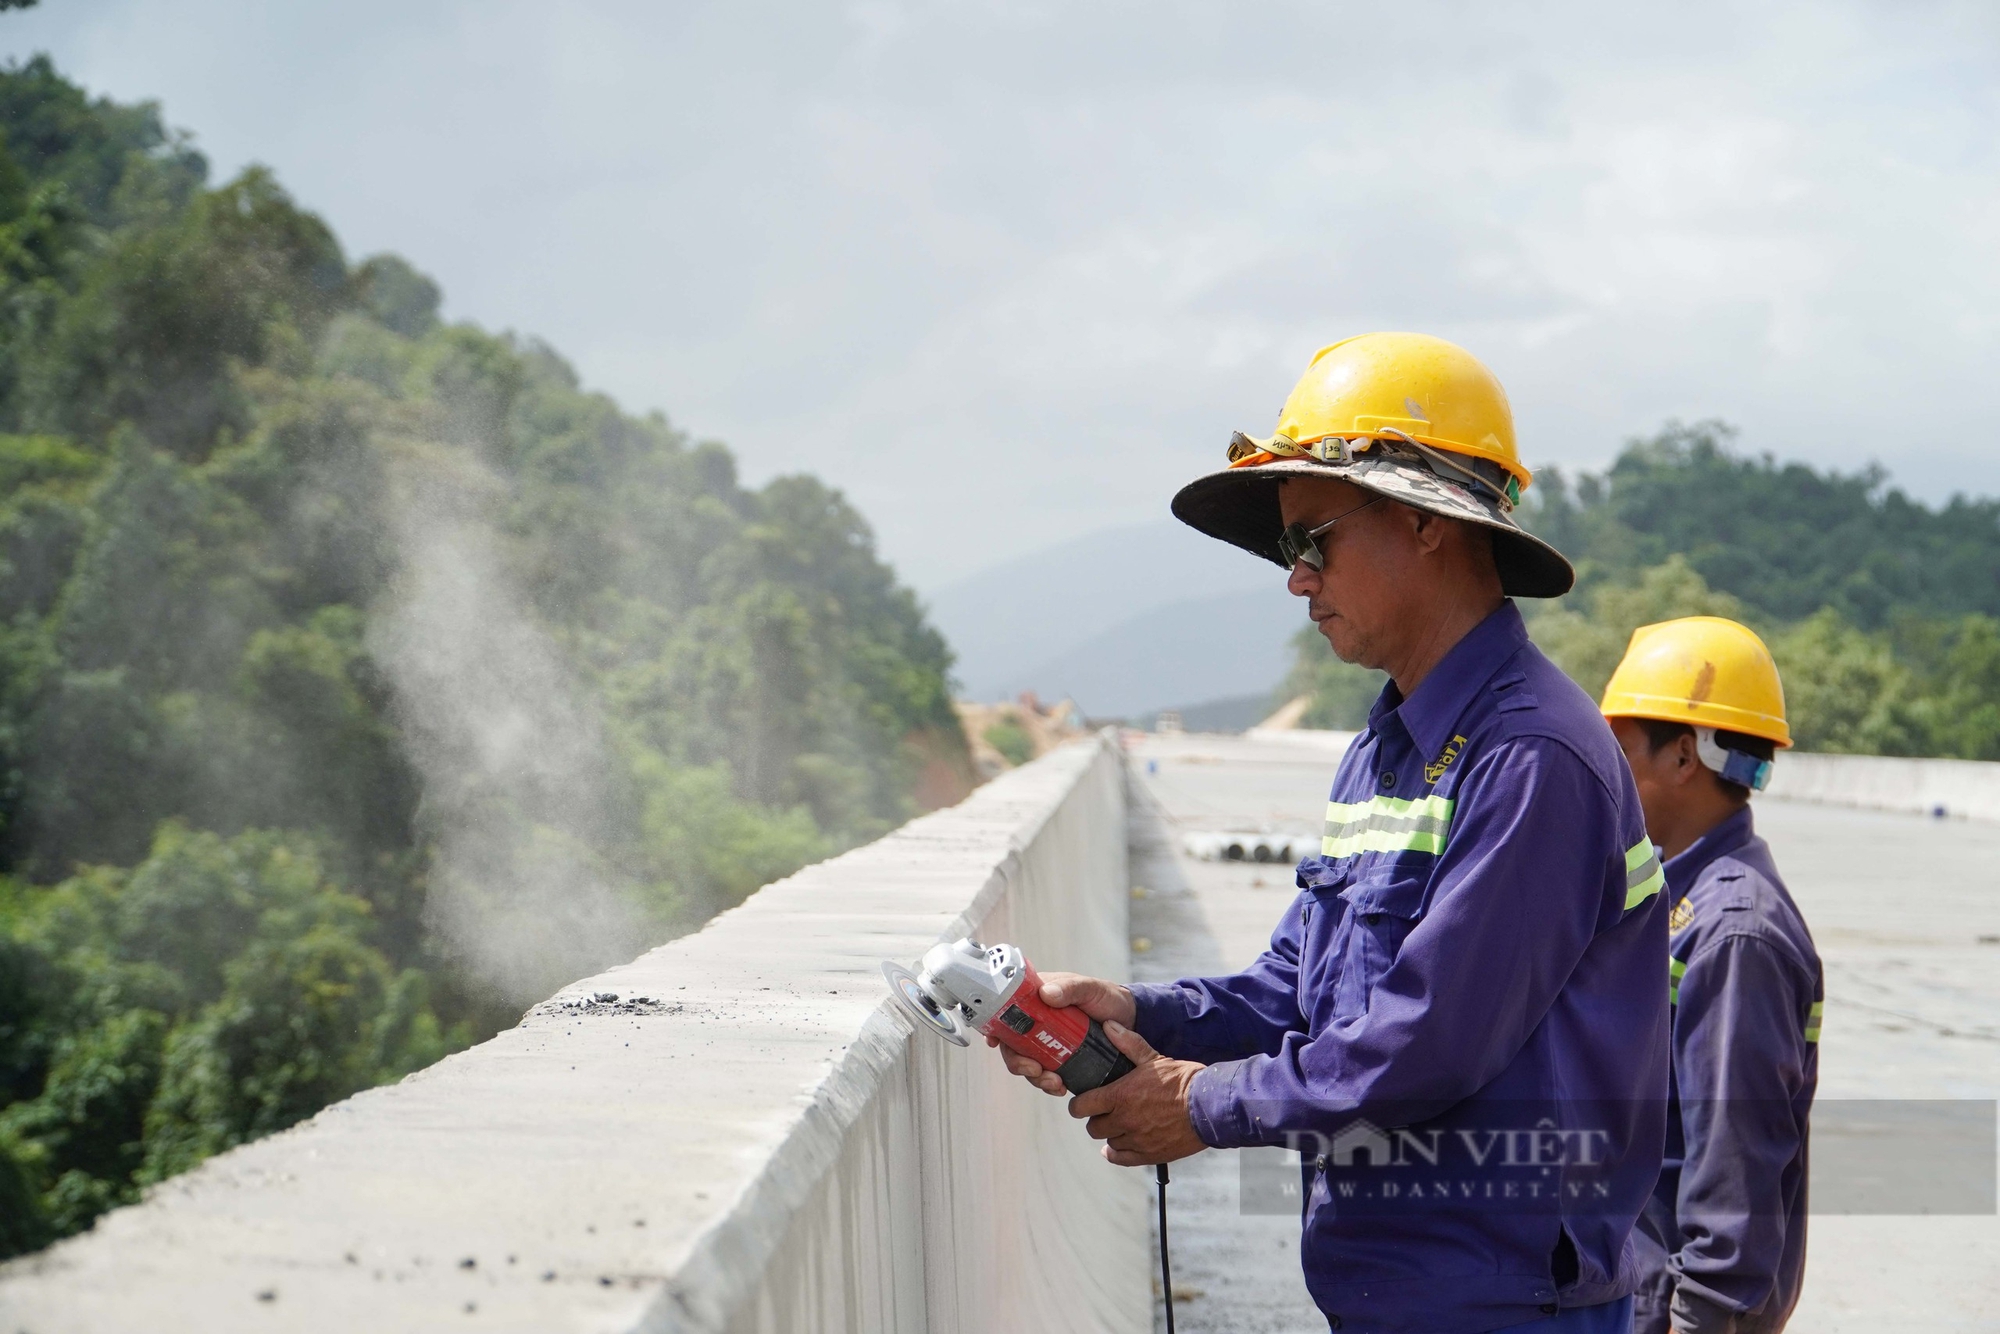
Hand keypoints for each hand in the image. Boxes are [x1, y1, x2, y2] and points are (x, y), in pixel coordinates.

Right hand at [986, 972, 1135, 1095]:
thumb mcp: (1090, 988)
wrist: (1130, 1020)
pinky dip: (1049, 1084)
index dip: (995, 1028)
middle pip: (1012, 1045)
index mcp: (1037, 999)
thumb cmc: (1107, 998)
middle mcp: (1037, 1022)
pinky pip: (1045, 1075)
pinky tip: (1061, 1087)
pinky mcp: (1059, 1060)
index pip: (1006, 1013)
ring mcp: (1047, 1043)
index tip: (995, 1042)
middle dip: (1018, 1062)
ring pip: (1027, 1063)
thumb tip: (1046, 994)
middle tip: (1034, 1070)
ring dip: (1035, 1077)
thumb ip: (1070, 988)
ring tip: (1054, 1083)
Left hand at [1069, 1021, 1206, 1166]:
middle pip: (1093, 1127)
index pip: (1082, 1107)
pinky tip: (1116, 1147)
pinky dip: (1116, 1153)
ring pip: (1108, 1142)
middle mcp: (1123, 1121)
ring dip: (1111, 1133)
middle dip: (1097, 1118)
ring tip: (1121, 1124)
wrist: (1208, 1106)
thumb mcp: (1154, 1058)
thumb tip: (1109, 1026)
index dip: (1079, 1105)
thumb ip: (1128, 1044)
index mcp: (1120, 1096)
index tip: (1084, 1102)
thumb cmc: (1183, 1080)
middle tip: (1106, 1111)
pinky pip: (1121, 1158)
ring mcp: (1136, 1140)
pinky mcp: (1149, 1154)